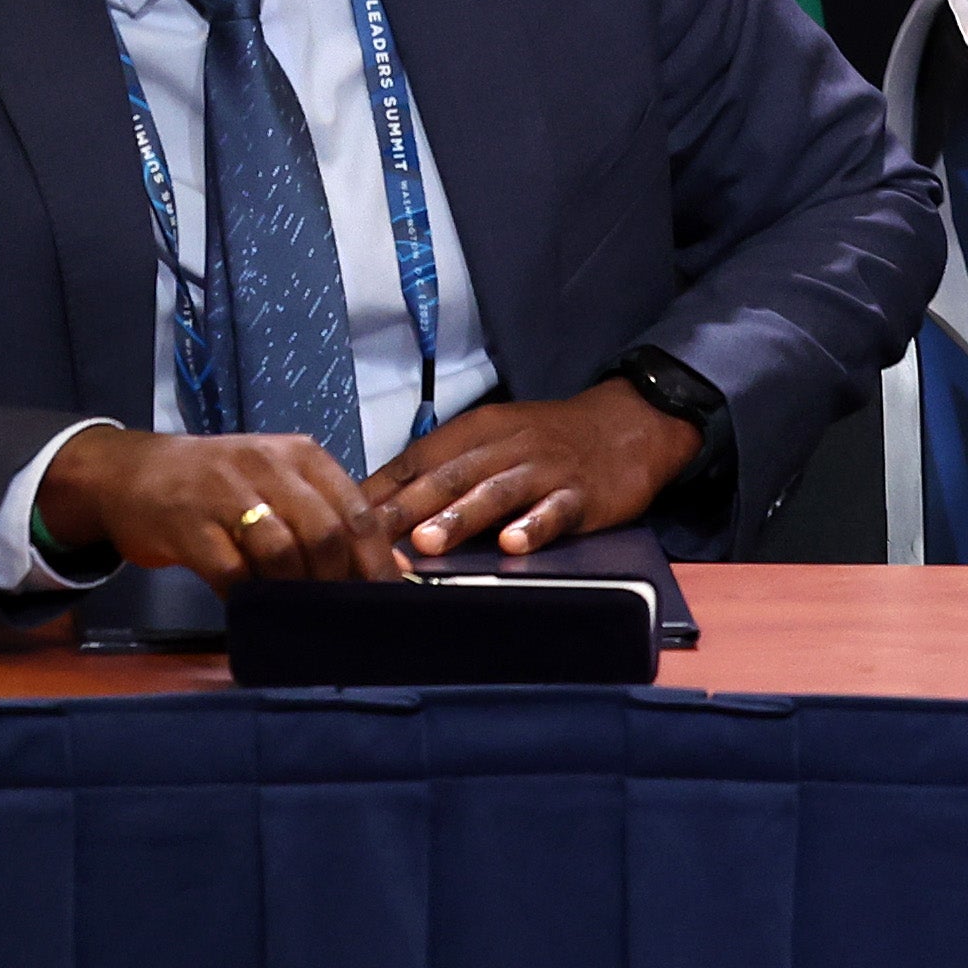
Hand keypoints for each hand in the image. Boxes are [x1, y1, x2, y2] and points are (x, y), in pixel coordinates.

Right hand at [37, 427, 402, 582]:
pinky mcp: (187, 524)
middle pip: (325, 532)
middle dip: (338, 581)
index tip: (386, 598)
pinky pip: (230, 571)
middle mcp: (268, 466)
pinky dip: (247, 596)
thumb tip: (388, 570)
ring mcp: (225, 493)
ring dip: (295, 591)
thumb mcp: (276, 483)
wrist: (129, 472)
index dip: (376, 561)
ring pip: (281, 551)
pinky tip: (251, 607)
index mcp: (302, 455)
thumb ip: (327, 517)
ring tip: (298, 612)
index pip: (357, 510)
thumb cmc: (216, 484)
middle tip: (338, 612)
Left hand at [359, 379, 706, 560]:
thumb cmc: (547, 440)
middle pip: (450, 476)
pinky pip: (556, 510)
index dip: (379, 492)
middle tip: (368, 538)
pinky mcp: (582, 494)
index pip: (416, 460)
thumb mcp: (492, 441)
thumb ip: (441, 472)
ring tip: (429, 543)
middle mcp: (506, 447)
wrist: (627, 423)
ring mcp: (545, 470)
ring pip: (497, 491)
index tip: (340, 523)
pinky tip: (514, 544)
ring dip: (460, 516)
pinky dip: (534, 526)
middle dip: (406, 508)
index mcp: (475, 432)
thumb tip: (373, 508)